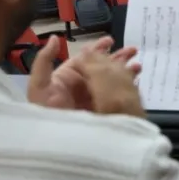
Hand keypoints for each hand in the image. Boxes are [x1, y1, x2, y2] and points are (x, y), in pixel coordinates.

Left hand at [26, 36, 141, 113]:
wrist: (53, 141)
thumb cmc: (44, 111)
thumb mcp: (39, 85)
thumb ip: (44, 61)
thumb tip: (56, 38)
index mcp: (70, 76)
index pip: (87, 59)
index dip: (99, 48)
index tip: (111, 41)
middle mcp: (84, 86)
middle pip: (104, 67)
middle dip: (118, 57)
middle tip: (134, 50)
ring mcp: (96, 99)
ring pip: (113, 80)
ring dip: (126, 71)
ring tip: (138, 66)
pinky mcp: (104, 111)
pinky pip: (118, 97)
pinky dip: (128, 89)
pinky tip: (136, 84)